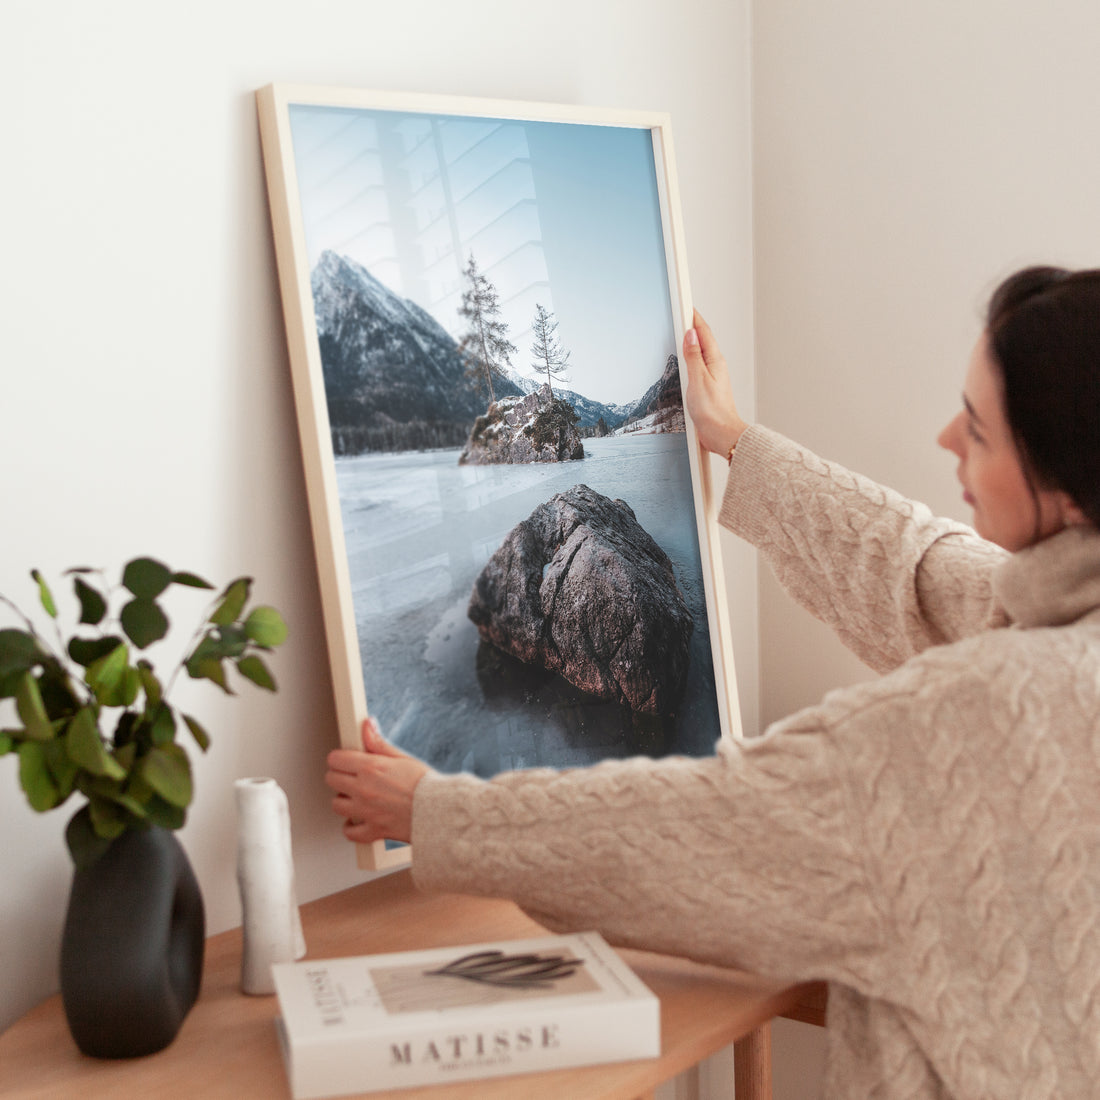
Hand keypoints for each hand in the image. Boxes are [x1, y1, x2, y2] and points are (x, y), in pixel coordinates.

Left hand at [325, 717, 430, 844]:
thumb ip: (379, 743)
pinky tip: (359, 820)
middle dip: (339, 776)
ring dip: (344, 800)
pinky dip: (351, 827)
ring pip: (336, 805)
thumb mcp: (402, 758)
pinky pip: (349, 832)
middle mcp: (364, 789)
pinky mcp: (372, 830)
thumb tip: (367, 725)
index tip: (346, 760)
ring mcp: (366, 811)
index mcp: (371, 768)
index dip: (340, 758)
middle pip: (331, 780)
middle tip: (352, 777)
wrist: (440, 811)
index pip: (336, 759)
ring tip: (357, 797)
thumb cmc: (426, 785)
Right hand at [682, 310, 748, 457]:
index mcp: (715, 361)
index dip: (694, 317)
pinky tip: (685, 359)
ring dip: (691, 341)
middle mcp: (715, 366)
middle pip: (703, 340)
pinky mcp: (707, 387)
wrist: (721, 434)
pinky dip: (690, 357)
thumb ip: (693, 356)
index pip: (703, 332)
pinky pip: (697, 365)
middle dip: (692, 325)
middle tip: (682, 312)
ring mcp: (711, 377)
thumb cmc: (713, 411)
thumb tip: (690, 335)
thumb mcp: (698, 380)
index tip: (686, 305)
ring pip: (700, 352)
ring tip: (682, 330)